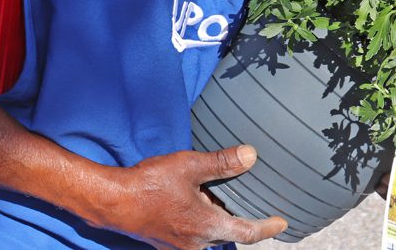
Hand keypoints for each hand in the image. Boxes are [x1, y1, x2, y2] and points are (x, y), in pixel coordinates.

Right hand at [104, 145, 286, 249]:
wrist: (114, 202)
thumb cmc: (150, 184)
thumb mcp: (189, 166)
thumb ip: (222, 162)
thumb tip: (251, 155)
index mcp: (207, 226)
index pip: (247, 232)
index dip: (267, 227)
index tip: (282, 223)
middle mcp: (196, 243)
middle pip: (228, 232)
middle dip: (239, 218)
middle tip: (249, 199)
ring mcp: (180, 246)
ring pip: (210, 234)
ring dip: (217, 218)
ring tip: (219, 197)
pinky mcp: (167, 242)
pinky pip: (193, 234)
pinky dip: (201, 220)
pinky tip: (194, 201)